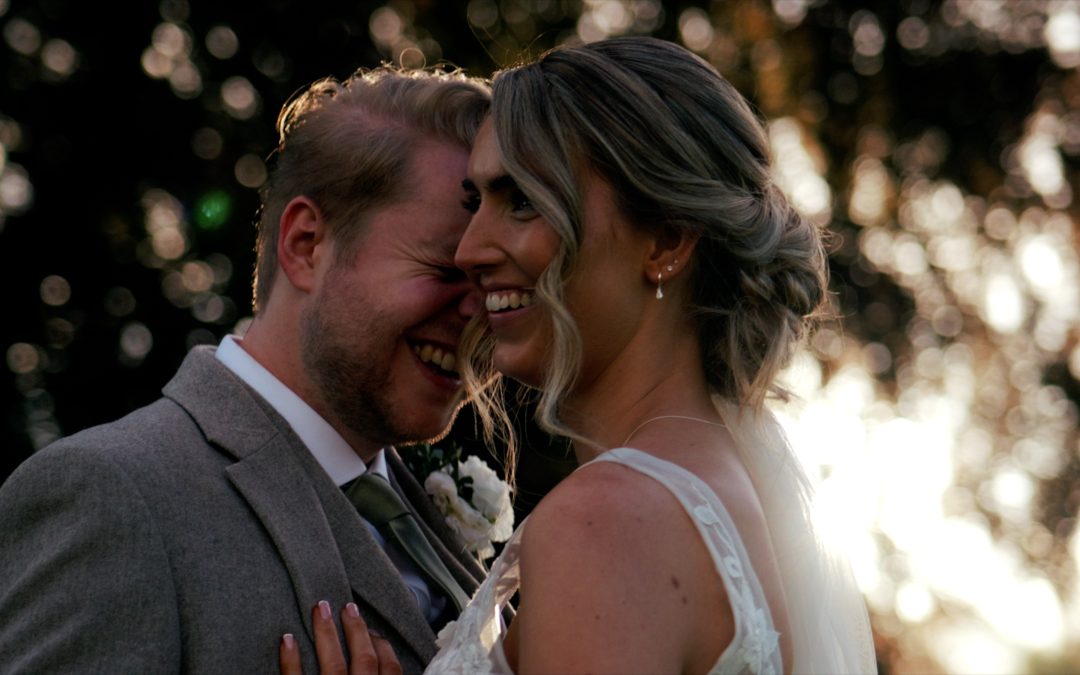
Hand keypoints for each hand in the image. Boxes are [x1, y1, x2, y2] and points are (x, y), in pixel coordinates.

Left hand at [279, 600, 401, 674]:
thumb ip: (380, 674)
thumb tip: (385, 662)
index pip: (390, 668)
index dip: (383, 646)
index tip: (374, 630)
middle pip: (364, 660)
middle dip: (357, 630)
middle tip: (348, 606)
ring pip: (333, 665)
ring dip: (327, 634)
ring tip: (320, 608)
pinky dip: (291, 660)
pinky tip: (287, 640)